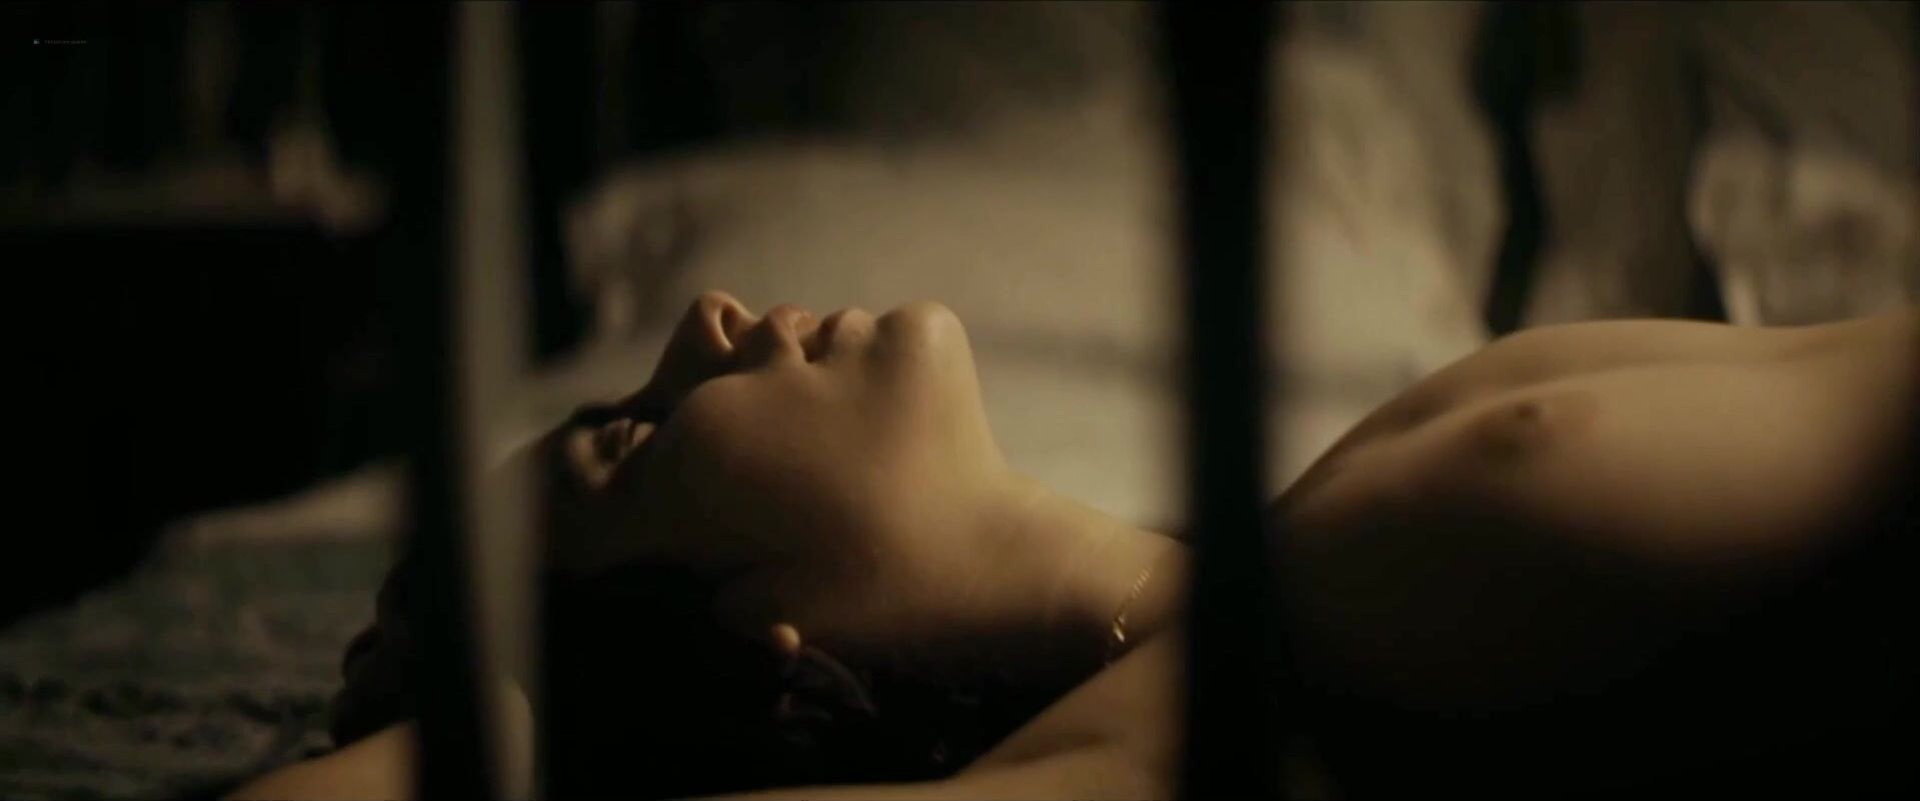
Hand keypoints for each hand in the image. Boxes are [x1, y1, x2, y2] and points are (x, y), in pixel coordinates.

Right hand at [536, 292, 1178, 687]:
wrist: (992, 572)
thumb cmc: (866, 601)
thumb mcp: (750, 604)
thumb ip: (699, 556)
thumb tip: (676, 531)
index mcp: (714, 434)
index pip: (680, 415)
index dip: (702, 460)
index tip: (743, 493)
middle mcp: (768, 367)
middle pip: (749, 363)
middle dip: (766, 406)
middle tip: (813, 470)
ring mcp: (852, 336)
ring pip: (819, 342)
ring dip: (831, 383)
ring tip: (865, 446)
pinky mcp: (920, 329)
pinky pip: (882, 335)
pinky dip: (889, 370)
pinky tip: (905, 422)